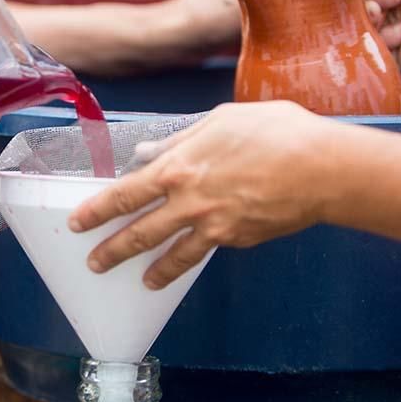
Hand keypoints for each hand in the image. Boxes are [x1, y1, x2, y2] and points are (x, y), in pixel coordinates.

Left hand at [68, 101, 340, 288]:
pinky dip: (193, 259)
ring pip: (173, 256)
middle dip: (112, 251)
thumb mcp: (220, 120)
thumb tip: (147, 153)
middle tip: (93, 263)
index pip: (125, 194)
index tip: (79, 222)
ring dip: (151, 270)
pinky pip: (208, 250)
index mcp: (179, 167)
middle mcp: (190, 202)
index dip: (98, 210)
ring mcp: (215, 226)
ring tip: (138, 280)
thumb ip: (178, 140)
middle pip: (140, 233)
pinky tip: (186, 262)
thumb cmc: (274, 132)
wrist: (322, 168)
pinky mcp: (238, 240)